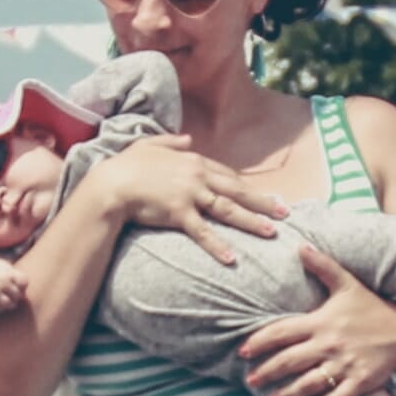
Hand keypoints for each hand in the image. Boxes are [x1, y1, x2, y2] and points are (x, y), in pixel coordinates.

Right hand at [0, 254, 30, 318]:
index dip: (23, 285)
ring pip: (11, 304)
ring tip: (7, 298)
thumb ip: (17, 277)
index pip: (24, 282)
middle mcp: (2, 282)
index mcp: (8, 273)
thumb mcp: (6, 267)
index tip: (17, 284)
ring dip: (11, 303)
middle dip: (17, 295)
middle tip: (12, 293)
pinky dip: (2, 307)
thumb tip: (28, 290)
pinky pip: (1, 308)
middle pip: (18, 294)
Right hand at [81, 135, 289, 265]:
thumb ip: (171, 141)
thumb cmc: (125, 165)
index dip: (247, 186)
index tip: (264, 195)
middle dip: (262, 202)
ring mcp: (189, 194)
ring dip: (251, 222)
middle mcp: (196, 175)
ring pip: (228, 209)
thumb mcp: (149, 144)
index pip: (226, 174)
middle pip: (236, 190)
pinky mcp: (178, 213)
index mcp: (192, 160)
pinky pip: (203, 232)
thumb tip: (187, 137)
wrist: (110, 183)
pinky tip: (232, 258)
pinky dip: (218, 246)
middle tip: (285, 212)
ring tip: (271, 232)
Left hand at [236, 251, 395, 395]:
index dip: (260, 341)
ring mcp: (345, 365)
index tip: (243, 351)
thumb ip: (322, 266)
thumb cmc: (371, 308)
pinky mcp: (359, 382)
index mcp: (322, 321)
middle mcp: (330, 344)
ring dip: (287, 393)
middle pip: (290, 361)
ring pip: (309, 383)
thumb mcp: (348, 284)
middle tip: (250, 380)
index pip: (283, 332)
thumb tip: (301, 247)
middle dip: (266, 372)